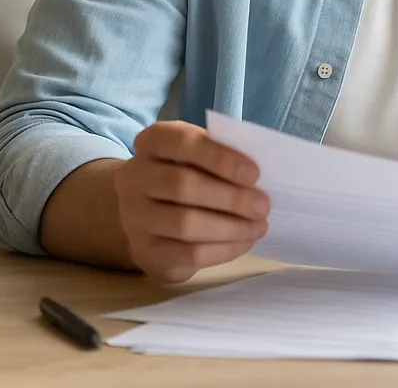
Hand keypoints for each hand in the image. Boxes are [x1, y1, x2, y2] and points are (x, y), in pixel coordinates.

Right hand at [112, 120, 269, 282]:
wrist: (144, 211)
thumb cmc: (184, 172)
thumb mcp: (196, 154)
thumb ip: (221, 156)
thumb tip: (260, 179)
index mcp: (152, 142)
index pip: (182, 143)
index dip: (219, 157)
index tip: (254, 173)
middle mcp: (134, 178)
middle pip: (183, 186)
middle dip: (231, 197)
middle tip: (263, 205)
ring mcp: (134, 217)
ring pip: (185, 224)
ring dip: (231, 227)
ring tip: (259, 226)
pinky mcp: (145, 252)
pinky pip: (187, 254)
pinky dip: (223, 250)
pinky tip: (245, 242)